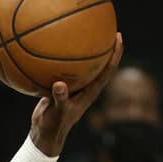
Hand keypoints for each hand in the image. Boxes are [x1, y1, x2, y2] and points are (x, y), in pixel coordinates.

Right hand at [29, 33, 124, 155]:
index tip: (118, 38)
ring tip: (84, 31)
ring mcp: (74, 86)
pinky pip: (64, 68)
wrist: (44, 133)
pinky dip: (61, 57)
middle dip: (106, 46)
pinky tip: (53, 44)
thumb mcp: (58, 113)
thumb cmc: (54, 126)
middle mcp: (85, 87)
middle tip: (108, 28)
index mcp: (90, 92)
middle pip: (100, 63)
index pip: (108, 70)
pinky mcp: (62, 86)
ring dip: (86, 49)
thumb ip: (60, 99)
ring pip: (83, 65)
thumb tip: (60, 84)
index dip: (115, 54)